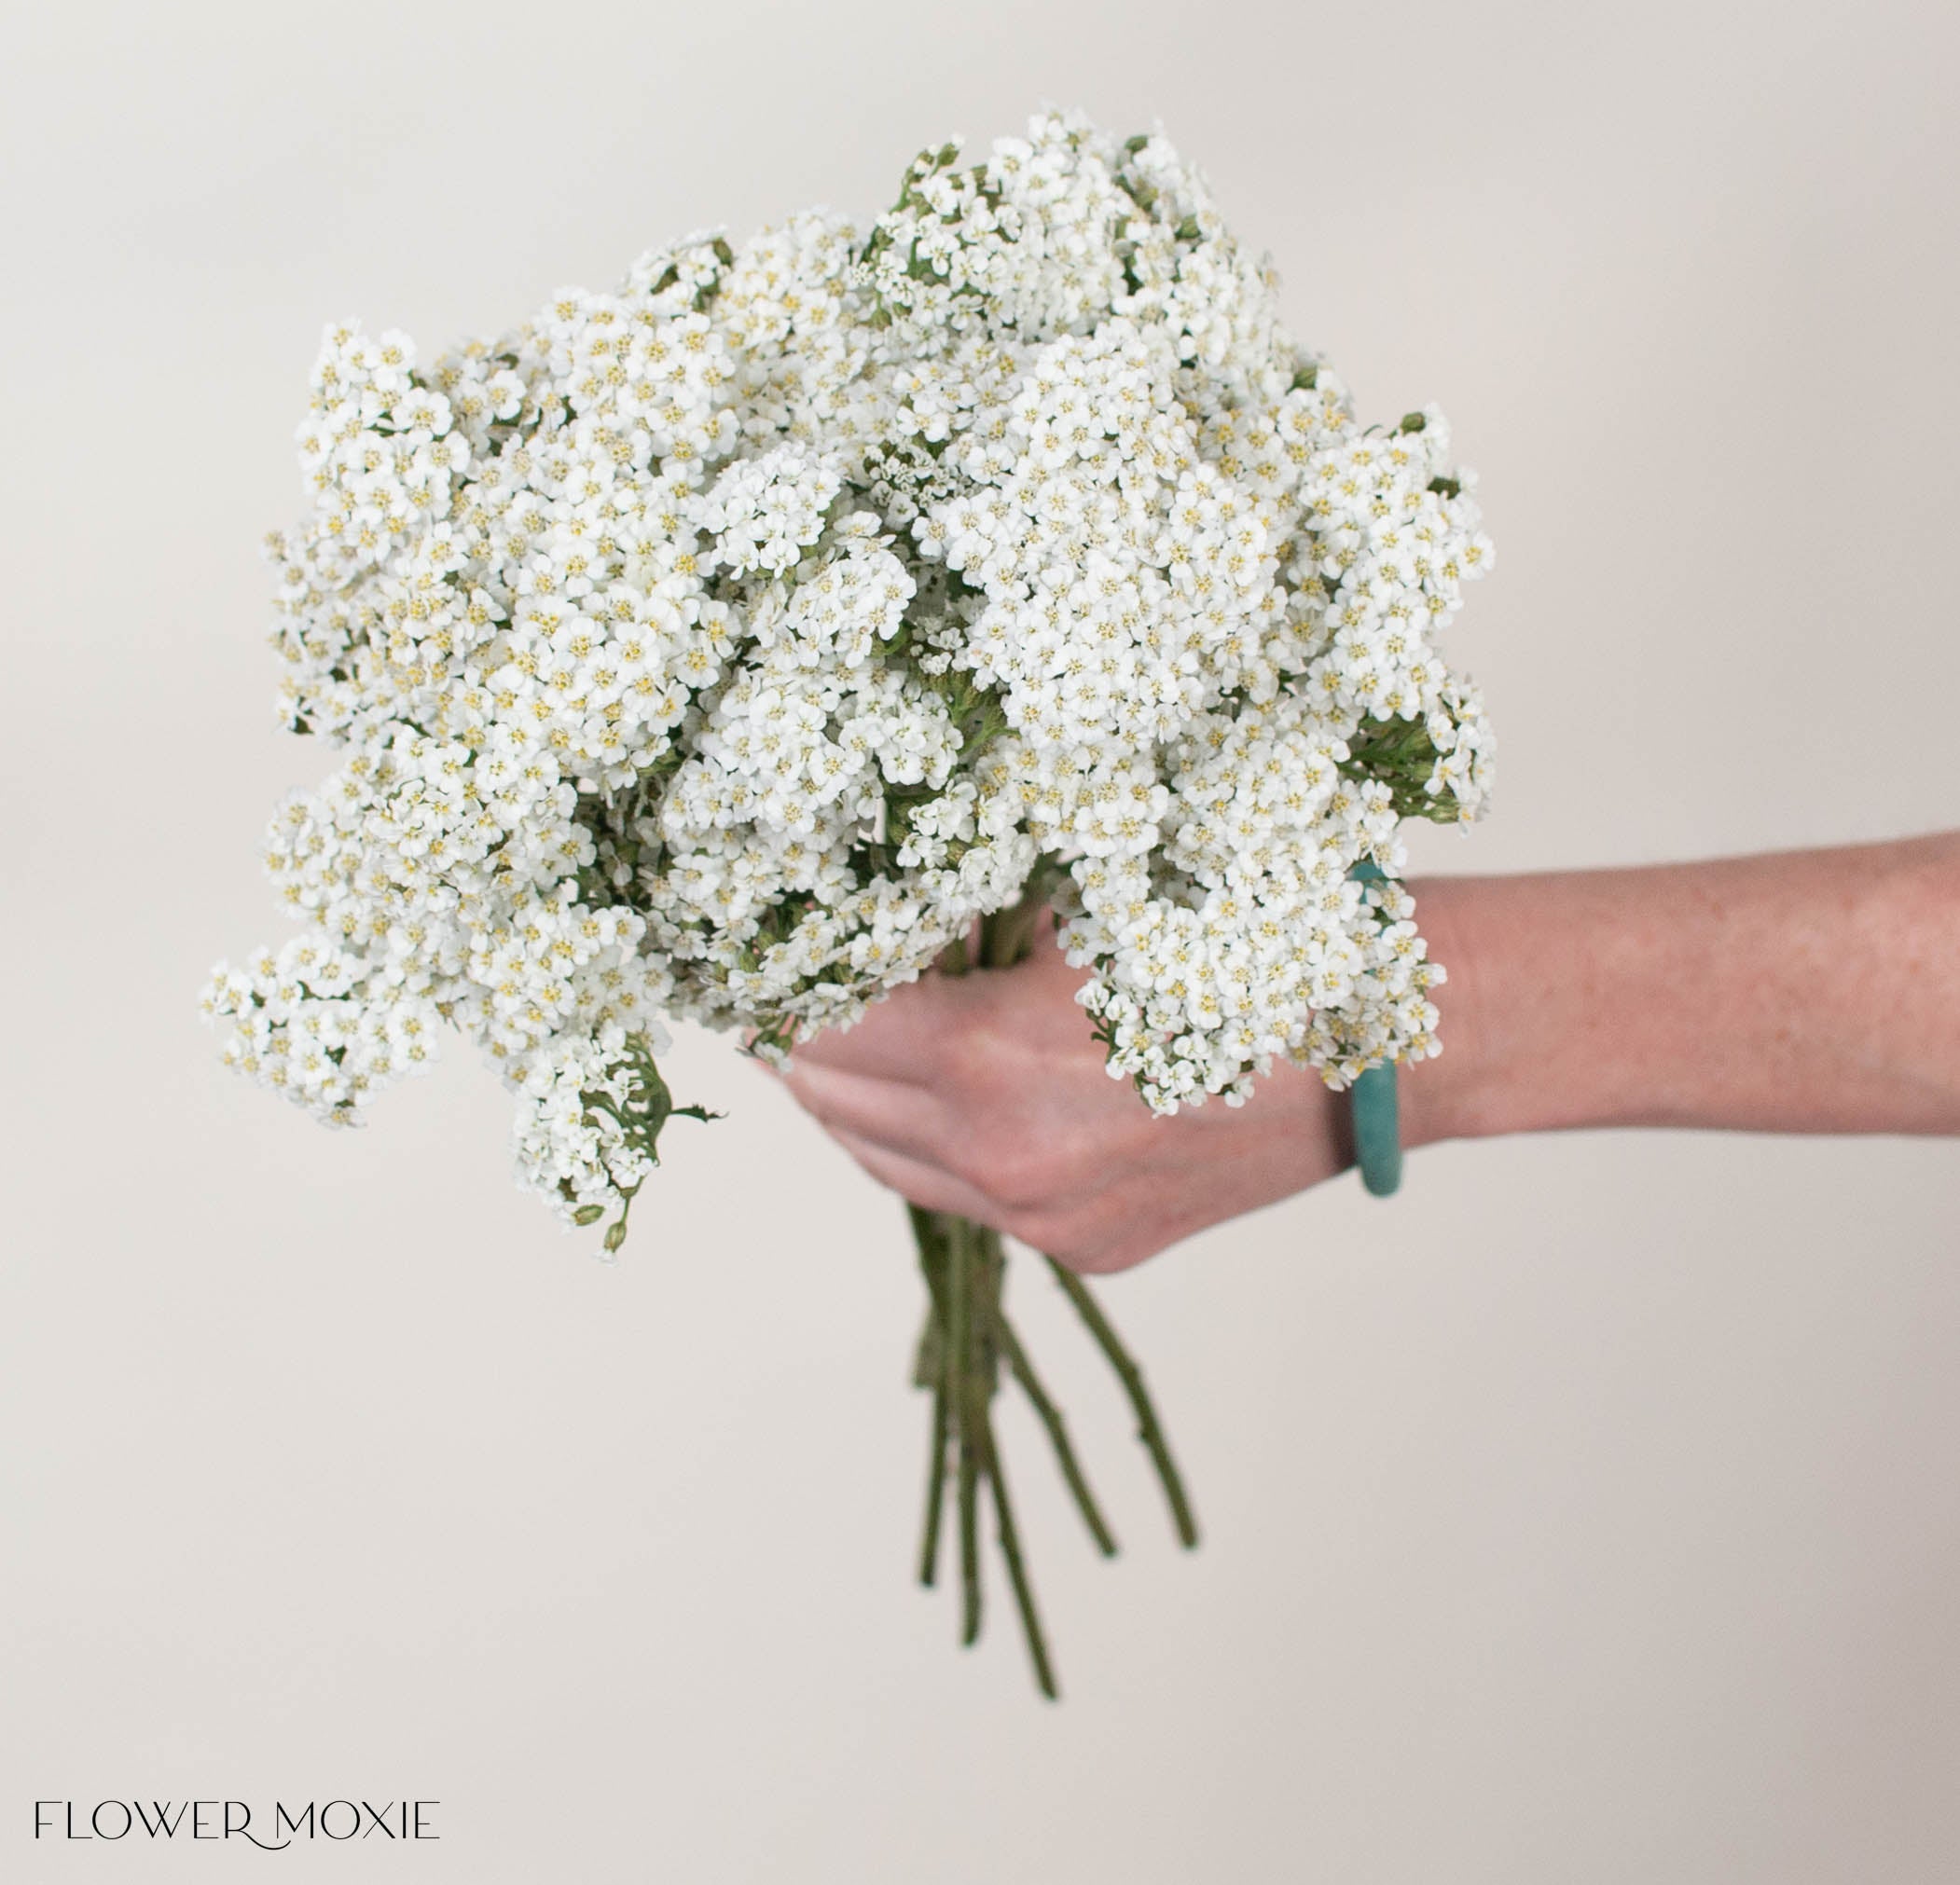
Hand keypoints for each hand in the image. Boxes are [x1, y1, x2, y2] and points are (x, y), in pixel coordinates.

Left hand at [774, 923, 1363, 1273]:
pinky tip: (950, 1088)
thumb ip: (966, 923)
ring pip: (889, 1165)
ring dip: (859, 1100)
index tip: (744, 959)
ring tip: (850, 1036)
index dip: (774, 991)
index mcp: (991, 1061)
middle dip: (801, 1045)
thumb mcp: (1088, 900)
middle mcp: (1004, 1163)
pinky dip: (937, 1143)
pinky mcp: (1090, 1250)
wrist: (1383, 1046)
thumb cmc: (1248, 939)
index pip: (819, 1033)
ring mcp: (1048, 1221)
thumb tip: (874, 918)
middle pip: (834, 1106)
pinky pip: (967, 1198)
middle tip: (782, 990)